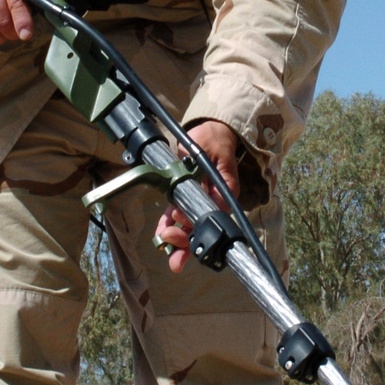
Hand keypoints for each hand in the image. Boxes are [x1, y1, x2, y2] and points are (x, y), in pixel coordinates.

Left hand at [155, 120, 240, 274]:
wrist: (212, 132)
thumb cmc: (214, 141)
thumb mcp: (210, 154)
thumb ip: (203, 171)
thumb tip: (194, 188)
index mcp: (223, 195)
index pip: (211, 217)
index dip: (195, 225)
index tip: (180, 221)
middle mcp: (213, 202)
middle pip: (200, 228)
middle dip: (185, 242)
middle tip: (172, 249)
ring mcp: (199, 201)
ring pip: (188, 226)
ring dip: (178, 241)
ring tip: (167, 252)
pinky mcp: (186, 197)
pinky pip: (177, 216)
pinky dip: (169, 225)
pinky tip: (161, 235)